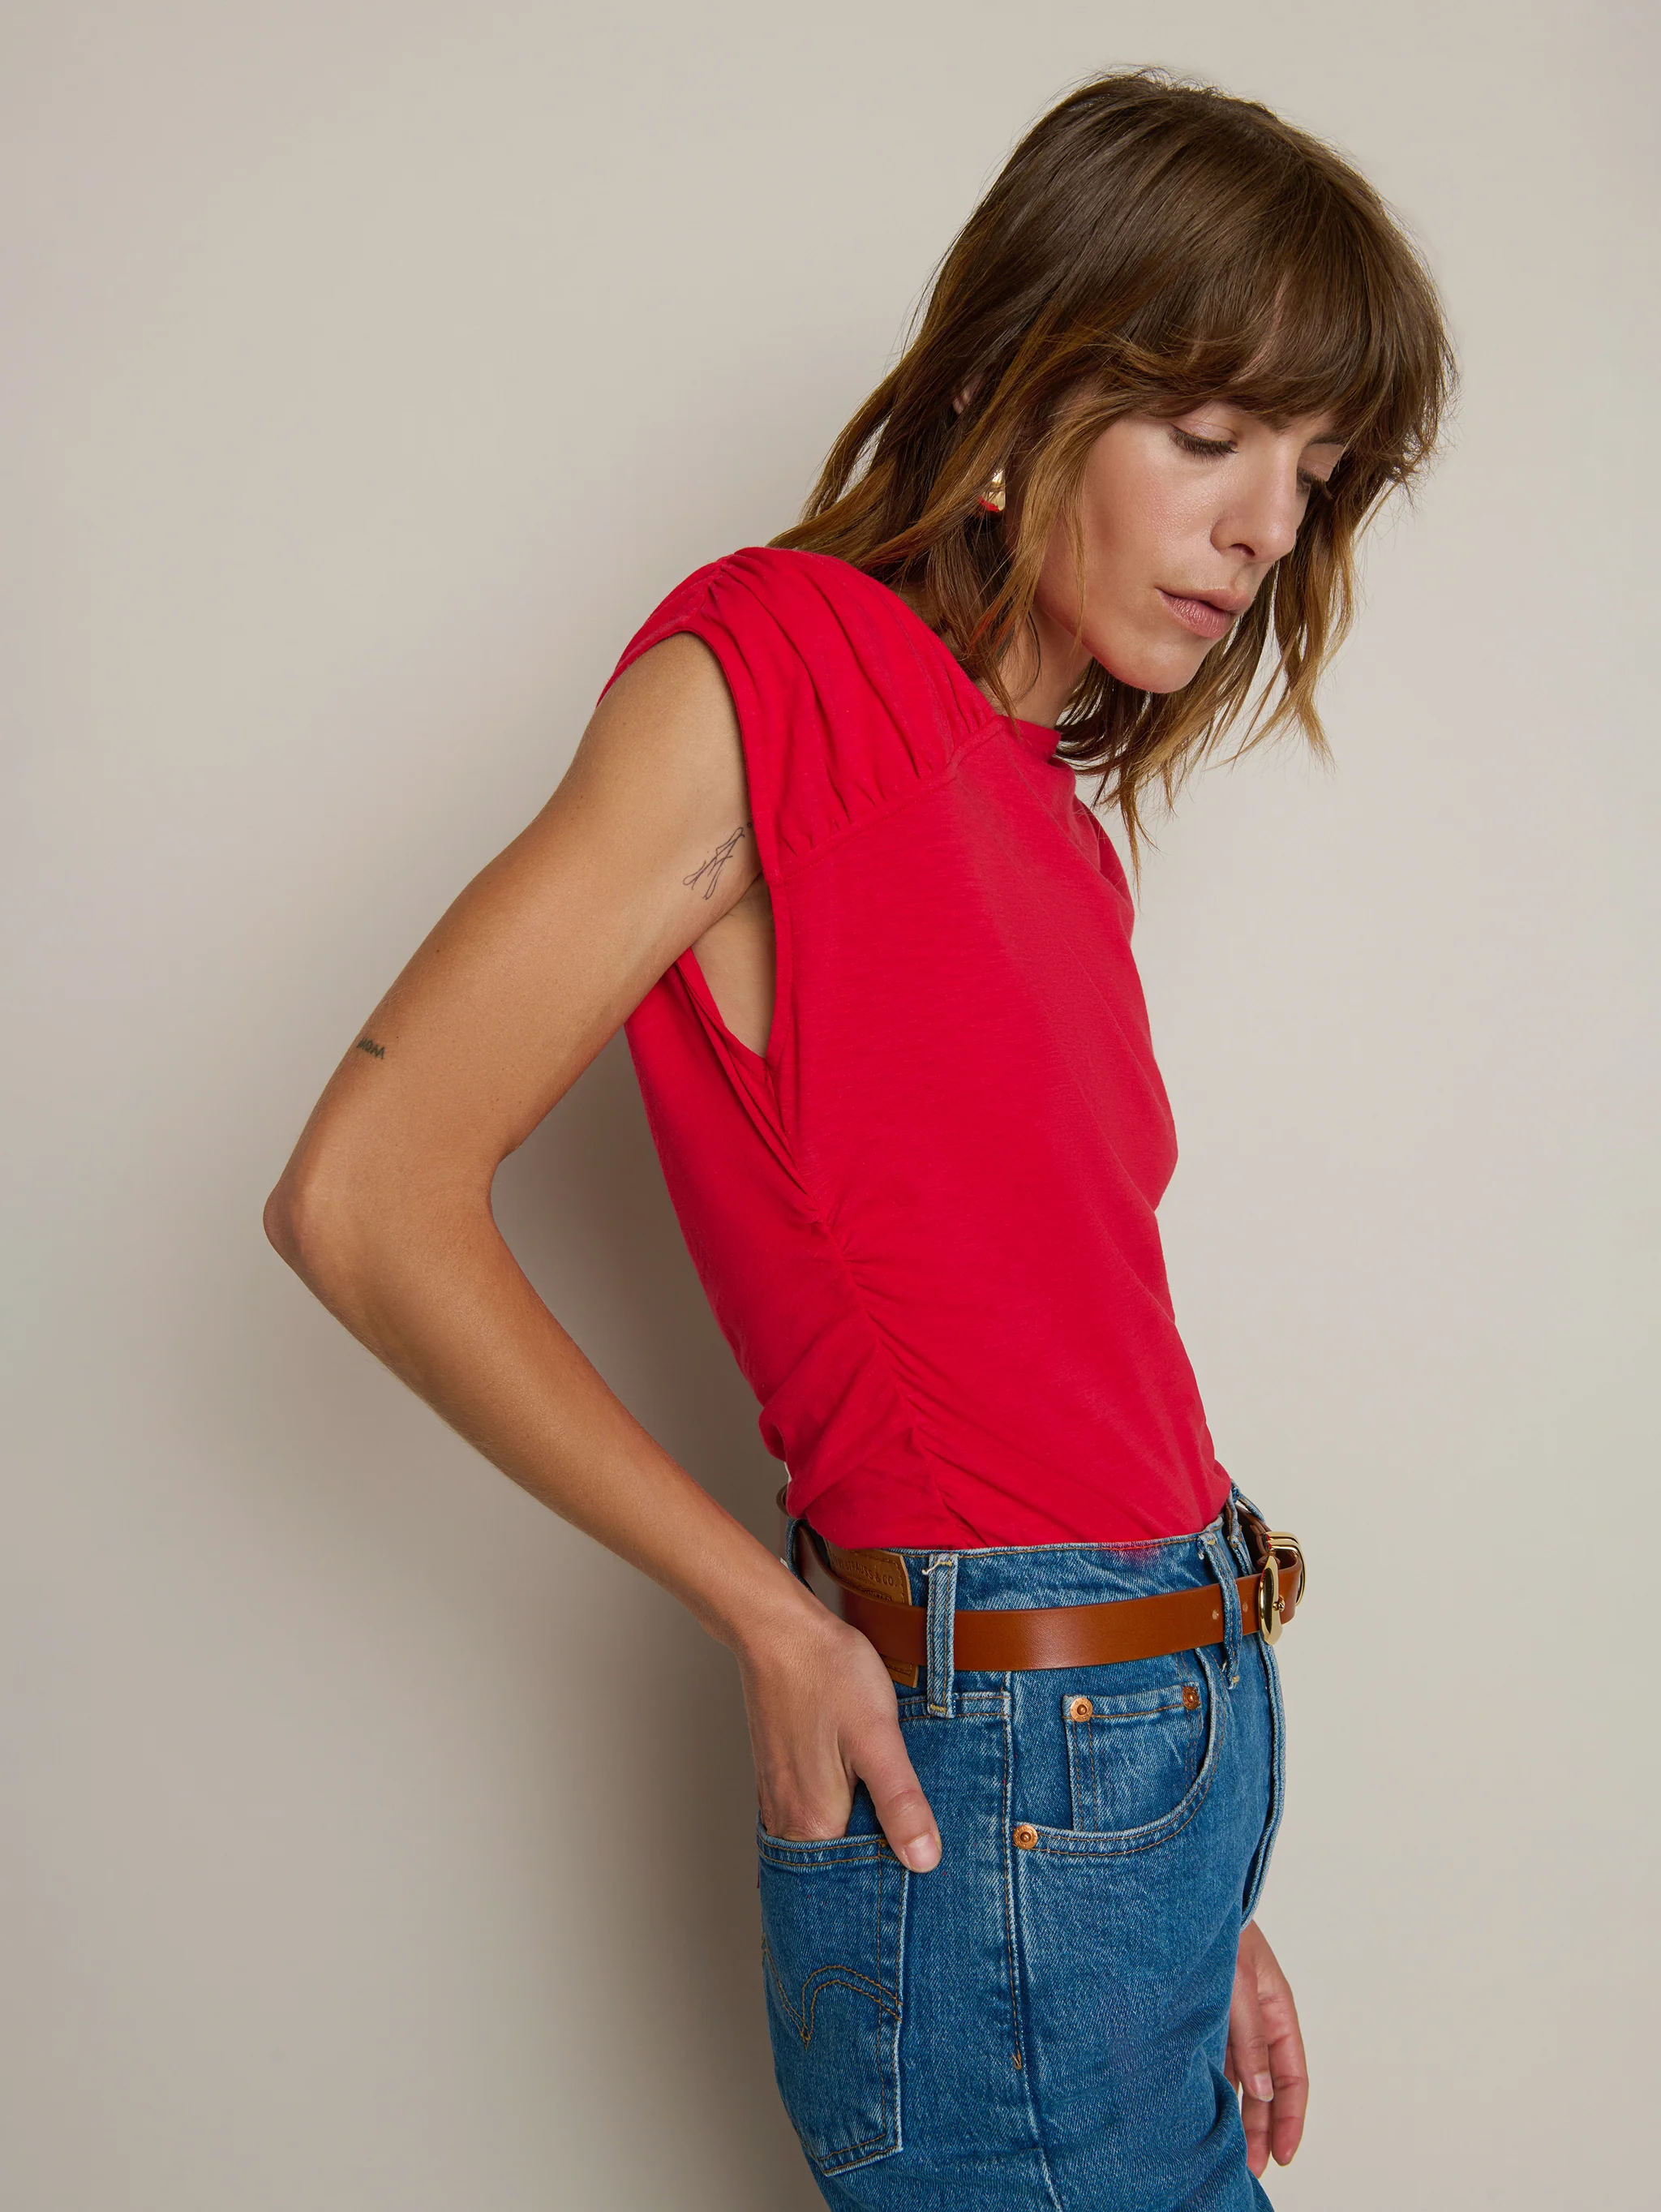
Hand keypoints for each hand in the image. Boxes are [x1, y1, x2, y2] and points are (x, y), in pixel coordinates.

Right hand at [736, 1592, 940, 1870]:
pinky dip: (834, 1823)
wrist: (780, 1631)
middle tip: (909, 1865)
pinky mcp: (778, 1775)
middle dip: (868, 1874)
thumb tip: (924, 1862)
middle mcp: (787, 1820)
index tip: (919, 1885)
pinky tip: (857, 1806)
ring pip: (820, 1844)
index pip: (851, 1886)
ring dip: (852, 1847)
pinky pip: (807, 1819)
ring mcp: (778, 1798)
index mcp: (813, 1823)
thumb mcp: (879, 1737)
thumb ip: (900, 1803)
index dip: (887, 1887)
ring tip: (889, 1840)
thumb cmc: (829, 1675)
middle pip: (831, 1872)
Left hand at [1226, 1920, 1307, 2174]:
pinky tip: (1202, 2109)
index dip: (1291, 2117)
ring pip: (1239, 2077)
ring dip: (1235, 2112)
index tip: (1284, 2154)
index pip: (1293, 2075)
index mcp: (1277, 2008)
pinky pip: (1213, 2059)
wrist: (1178, 1896)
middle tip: (1250, 2167)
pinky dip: (1212, 2086)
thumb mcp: (1238, 1984)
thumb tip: (1262, 2089)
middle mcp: (1255, 2018)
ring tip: (1226, 2150)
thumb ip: (1249, 2035)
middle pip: (1266, 2085)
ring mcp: (1228, 2018)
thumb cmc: (1216, 1929)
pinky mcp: (1202, 2015)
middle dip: (1261, 2128)